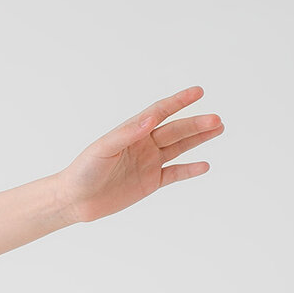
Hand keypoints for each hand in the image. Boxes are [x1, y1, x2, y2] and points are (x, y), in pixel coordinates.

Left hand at [55, 86, 223, 225]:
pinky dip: (188, 170)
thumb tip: (151, 118)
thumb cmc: (83, 170)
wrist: (74, 200)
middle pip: (175, 130)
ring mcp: (148, 163)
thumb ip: (127, 133)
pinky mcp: (149, 183)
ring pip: (179, 148)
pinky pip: (174, 174)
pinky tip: (204, 165)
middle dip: (196, 124)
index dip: (179, 101)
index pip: (160, 112)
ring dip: (198, 139)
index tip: (198, 92)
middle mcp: (144, 144)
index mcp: (132, 131)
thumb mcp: (103, 149)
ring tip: (218, 129)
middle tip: (217, 120)